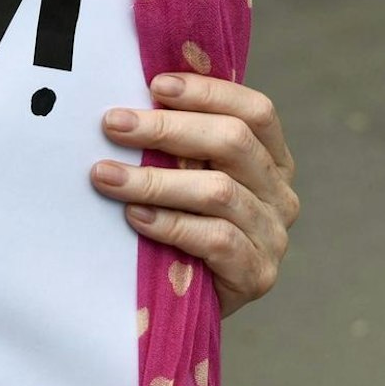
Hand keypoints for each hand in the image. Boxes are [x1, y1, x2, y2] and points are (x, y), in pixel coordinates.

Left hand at [88, 74, 298, 317]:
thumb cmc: (180, 224)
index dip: (207, 92)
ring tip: (105, 175)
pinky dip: (169, 224)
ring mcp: (273, 234)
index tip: (155, 85)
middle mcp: (279, 192)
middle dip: (165, 129)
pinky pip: (215, 240)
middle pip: (232, 143)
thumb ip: (178, 144)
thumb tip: (128, 101)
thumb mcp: (186, 177)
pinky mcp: (256, 273)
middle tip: (112, 124)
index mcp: (271, 158)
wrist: (188, 300)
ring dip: (154, 180)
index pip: (254, 111)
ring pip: (218, 191)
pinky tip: (133, 217)